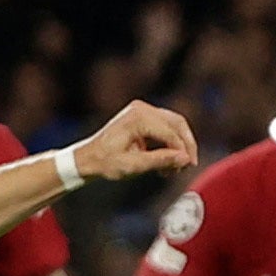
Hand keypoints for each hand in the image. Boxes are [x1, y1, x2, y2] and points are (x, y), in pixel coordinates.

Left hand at [70, 101, 199, 181]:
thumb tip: (184, 159)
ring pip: (174, 125)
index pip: (170, 133)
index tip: (187, 166)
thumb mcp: (134, 165)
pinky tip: (167, 160)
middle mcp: (141, 109)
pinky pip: (165, 126)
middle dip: (185, 145)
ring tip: (174, 167)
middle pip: (177, 124)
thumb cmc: (105, 162)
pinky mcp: (142, 116)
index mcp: (137, 118)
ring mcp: (142, 110)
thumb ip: (161, 160)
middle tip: (187, 165)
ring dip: (178, 145)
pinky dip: (169, 142)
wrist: (88, 158)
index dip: (182, 151)